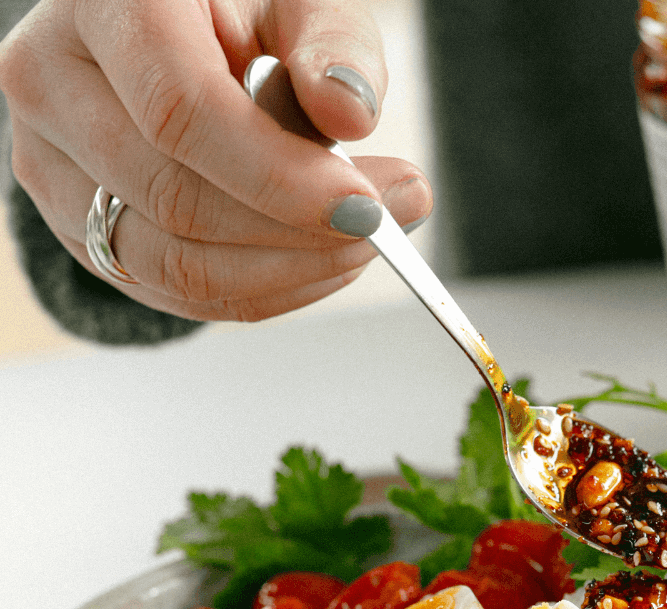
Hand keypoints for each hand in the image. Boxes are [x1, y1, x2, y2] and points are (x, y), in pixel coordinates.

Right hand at [0, 0, 431, 321]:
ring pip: (173, 265)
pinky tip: (318, 261)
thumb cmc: (230, 7)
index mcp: (103, 4)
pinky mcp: (77, 227)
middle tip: (388, 223)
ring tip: (362, 241)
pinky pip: (175, 293)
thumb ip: (329, 43)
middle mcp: (51, 83)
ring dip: (288, 272)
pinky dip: (262, 291)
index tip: (367, 207)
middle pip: (177, 201)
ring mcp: (52, 164)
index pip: (182, 113)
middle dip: (299, 233)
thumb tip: (351, 112)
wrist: (159, 32)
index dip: (279, 178)